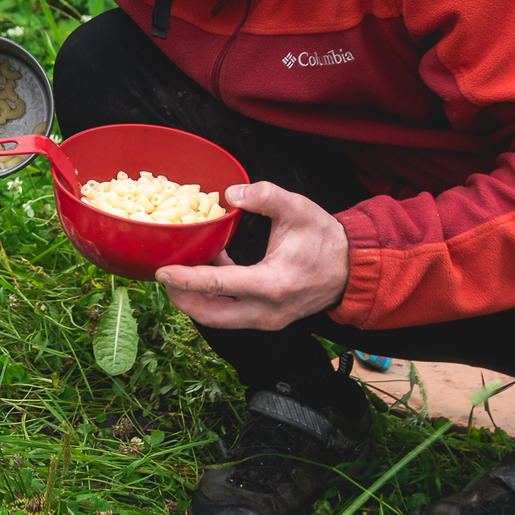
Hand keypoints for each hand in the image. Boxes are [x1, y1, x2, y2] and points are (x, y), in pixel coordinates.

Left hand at [154, 182, 350, 331]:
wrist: (352, 270)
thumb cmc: (325, 240)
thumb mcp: (298, 209)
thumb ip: (266, 196)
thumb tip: (231, 194)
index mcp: (271, 285)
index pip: (217, 286)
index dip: (185, 279)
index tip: (161, 272)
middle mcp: (266, 311)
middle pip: (209, 313)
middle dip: (181, 297)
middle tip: (163, 276)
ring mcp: (267, 320)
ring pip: (218, 318)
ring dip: (195, 299)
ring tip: (179, 273)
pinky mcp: (267, 319)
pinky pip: (231, 313)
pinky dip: (214, 297)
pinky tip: (209, 269)